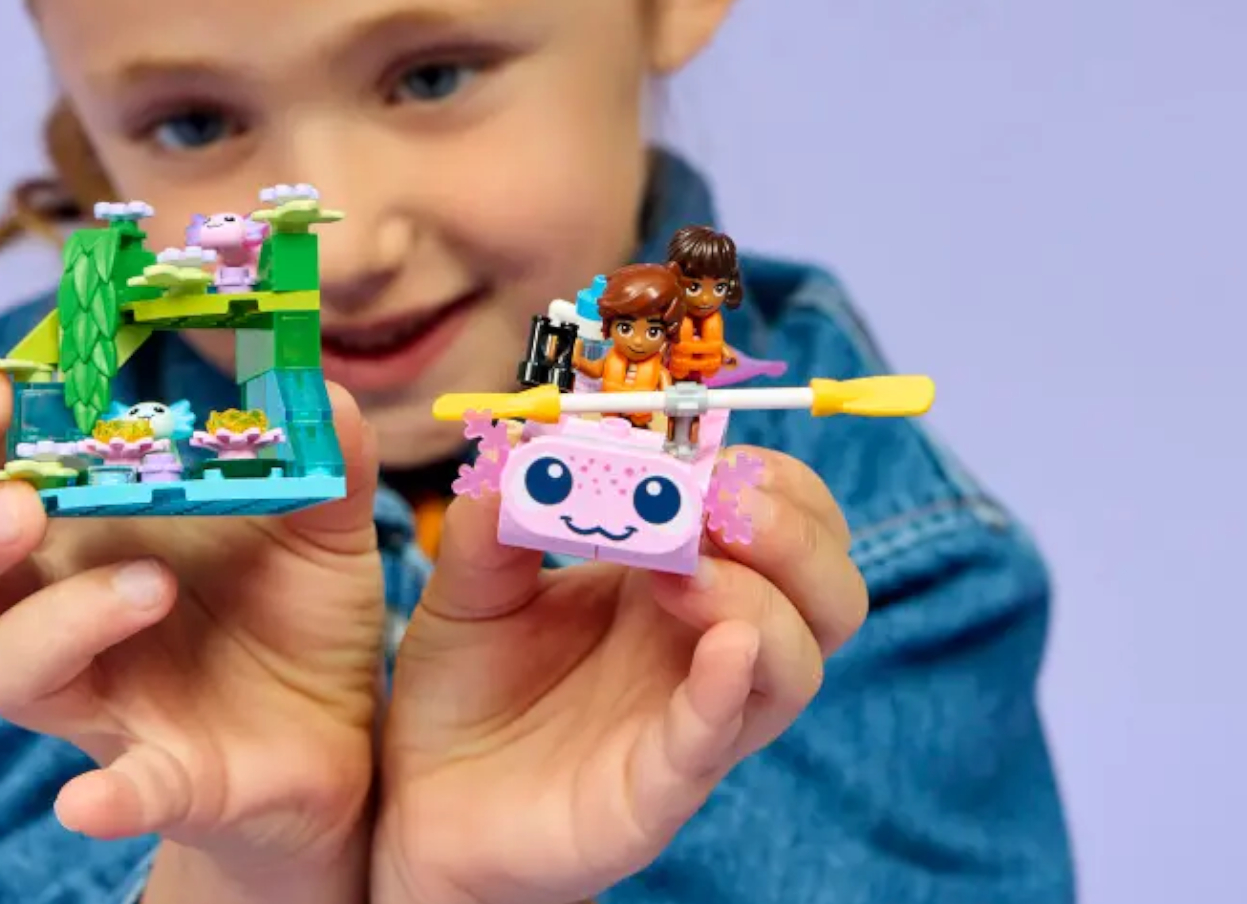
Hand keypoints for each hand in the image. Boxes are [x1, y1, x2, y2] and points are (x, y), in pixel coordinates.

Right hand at [0, 371, 385, 897]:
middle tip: (20, 506)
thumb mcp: (323, 516)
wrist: (347, 735)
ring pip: (5, 671)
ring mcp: (99, 699)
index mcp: (84, 531)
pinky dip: (101, 797)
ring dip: (59, 624)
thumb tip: (323, 382)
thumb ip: (325, 447)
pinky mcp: (158, 778)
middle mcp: (61, 612)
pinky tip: (90, 802)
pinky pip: (112, 793)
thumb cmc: (296, 607)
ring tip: (153, 585)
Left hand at [371, 448, 865, 903]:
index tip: (696, 448)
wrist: (421, 802)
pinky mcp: (655, 790)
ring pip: (797, 664)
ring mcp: (691, 722)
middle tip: (721, 498)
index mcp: (674, 582)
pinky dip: (729, 690)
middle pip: (825, 589)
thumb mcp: (468, 583)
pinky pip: (715, 741)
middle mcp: (702, 649)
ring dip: (760, 597)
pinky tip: (723, 647)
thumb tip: (520, 443)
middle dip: (792, 530)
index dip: (761, 477)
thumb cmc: (467, 689)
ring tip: (685, 568)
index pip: (781, 518)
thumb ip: (490, 515)